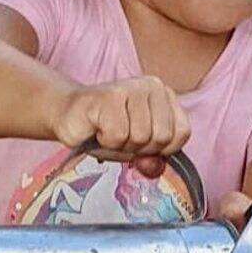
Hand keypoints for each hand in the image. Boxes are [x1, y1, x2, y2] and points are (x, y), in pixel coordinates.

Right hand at [51, 76, 190, 178]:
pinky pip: (118, 134)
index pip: (182, 133)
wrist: (69, 116)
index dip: (161, 149)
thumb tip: (154, 167)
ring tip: (108, 131)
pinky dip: (105, 141)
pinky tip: (97, 128)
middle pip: (162, 136)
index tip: (141, 142)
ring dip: (120, 144)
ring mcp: (131, 87)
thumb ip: (152, 159)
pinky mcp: (109, 95)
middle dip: (139, 147)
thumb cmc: (106, 131)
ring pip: (140, 136)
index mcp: (166, 96)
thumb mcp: (137, 148)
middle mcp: (152, 86)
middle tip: (121, 136)